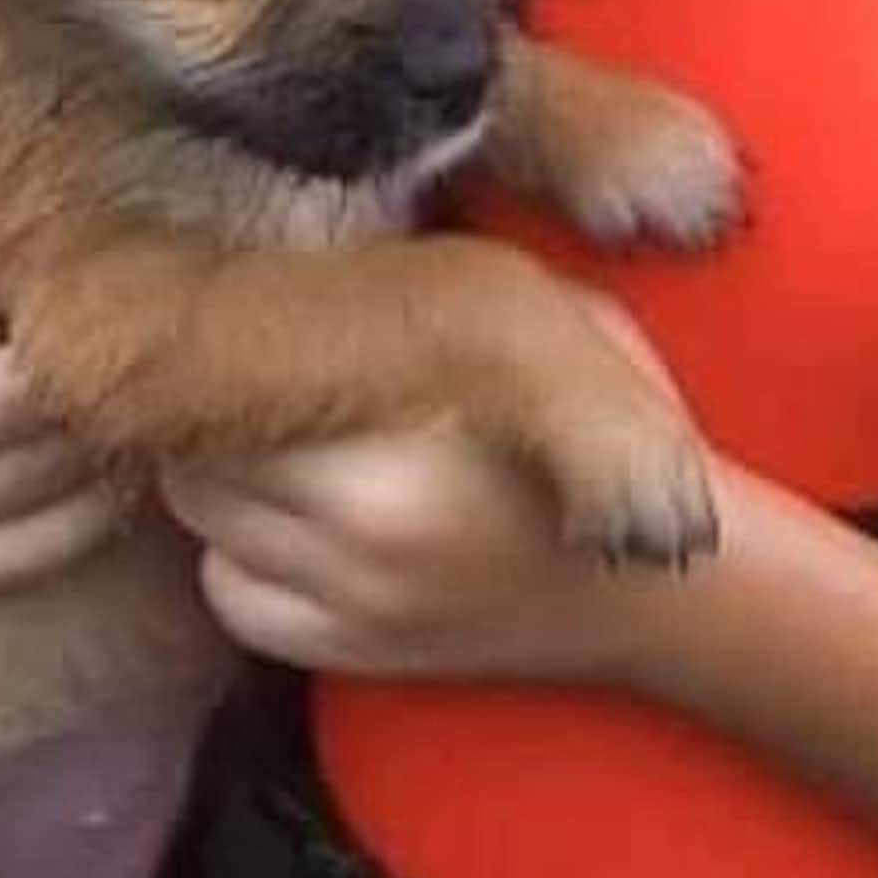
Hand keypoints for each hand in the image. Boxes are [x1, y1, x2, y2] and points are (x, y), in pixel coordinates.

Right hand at [0, 128, 119, 595]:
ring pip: (37, 471)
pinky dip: (94, 499)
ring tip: (138, 356)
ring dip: (103, 412)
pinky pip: (31, 547)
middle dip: (91, 333)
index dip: (39, 238)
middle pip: (16, 387)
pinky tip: (115, 442)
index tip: (86, 210)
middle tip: (136, 288)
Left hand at [161, 294, 703, 689]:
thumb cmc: (618, 431)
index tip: (262, 307)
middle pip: (202, 457)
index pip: (237, 386)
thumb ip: (438, 289)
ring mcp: (349, 605)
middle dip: (221, 405)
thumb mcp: (550, 321)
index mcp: (396, 452)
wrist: (675, 590)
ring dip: (226, 475)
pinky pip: (232, 596)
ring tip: (288, 430)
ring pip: (202, 523)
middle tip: (269, 361)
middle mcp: (356, 540)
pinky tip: (298, 518)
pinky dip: (242, 557)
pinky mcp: (349, 655)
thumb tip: (332, 222)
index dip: (241, 338)